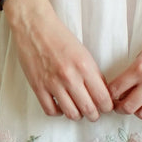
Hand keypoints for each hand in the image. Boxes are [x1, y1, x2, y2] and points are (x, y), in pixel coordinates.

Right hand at [3, 0, 114, 121]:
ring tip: (78, 109)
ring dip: (77, 115)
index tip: (106, 107)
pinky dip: (58, 112)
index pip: (103, 98)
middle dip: (94, 115)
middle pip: (89, 110)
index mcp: (85, 67)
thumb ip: (92, 73)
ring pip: (71, 114)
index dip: (107, 107)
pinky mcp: (38, 87)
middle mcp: (70, 77)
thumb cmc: (60, 37)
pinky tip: (61, 106)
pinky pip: (51, 111)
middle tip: (94, 112)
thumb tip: (101, 93)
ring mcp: (53, 84)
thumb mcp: (84, 53)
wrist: (35, 27)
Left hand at [106, 16, 141, 122]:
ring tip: (139, 107)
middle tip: (121, 106)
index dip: (111, 95)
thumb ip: (135, 71)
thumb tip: (123, 88)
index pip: (115, 90)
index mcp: (140, 67)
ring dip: (138, 113)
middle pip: (128, 107)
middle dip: (120, 108)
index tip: (112, 96)